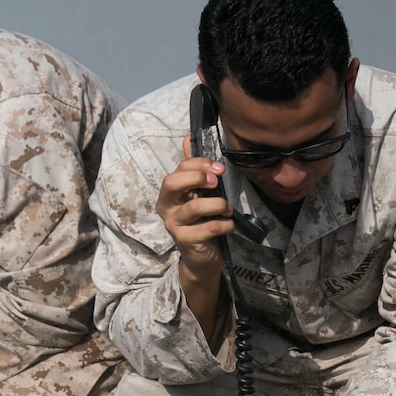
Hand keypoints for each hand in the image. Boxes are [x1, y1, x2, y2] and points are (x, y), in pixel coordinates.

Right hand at [156, 136, 234, 280]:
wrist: (202, 256)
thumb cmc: (201, 221)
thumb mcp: (198, 194)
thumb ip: (193, 169)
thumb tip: (188, 139)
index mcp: (169, 192)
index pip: (179, 169)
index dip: (199, 164)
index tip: (219, 168)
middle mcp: (166, 207)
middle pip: (172, 183)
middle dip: (197, 177)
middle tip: (217, 182)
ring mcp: (174, 225)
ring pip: (195, 207)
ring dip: (218, 204)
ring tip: (228, 209)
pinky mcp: (186, 241)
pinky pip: (209, 228)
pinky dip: (225, 224)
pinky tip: (229, 225)